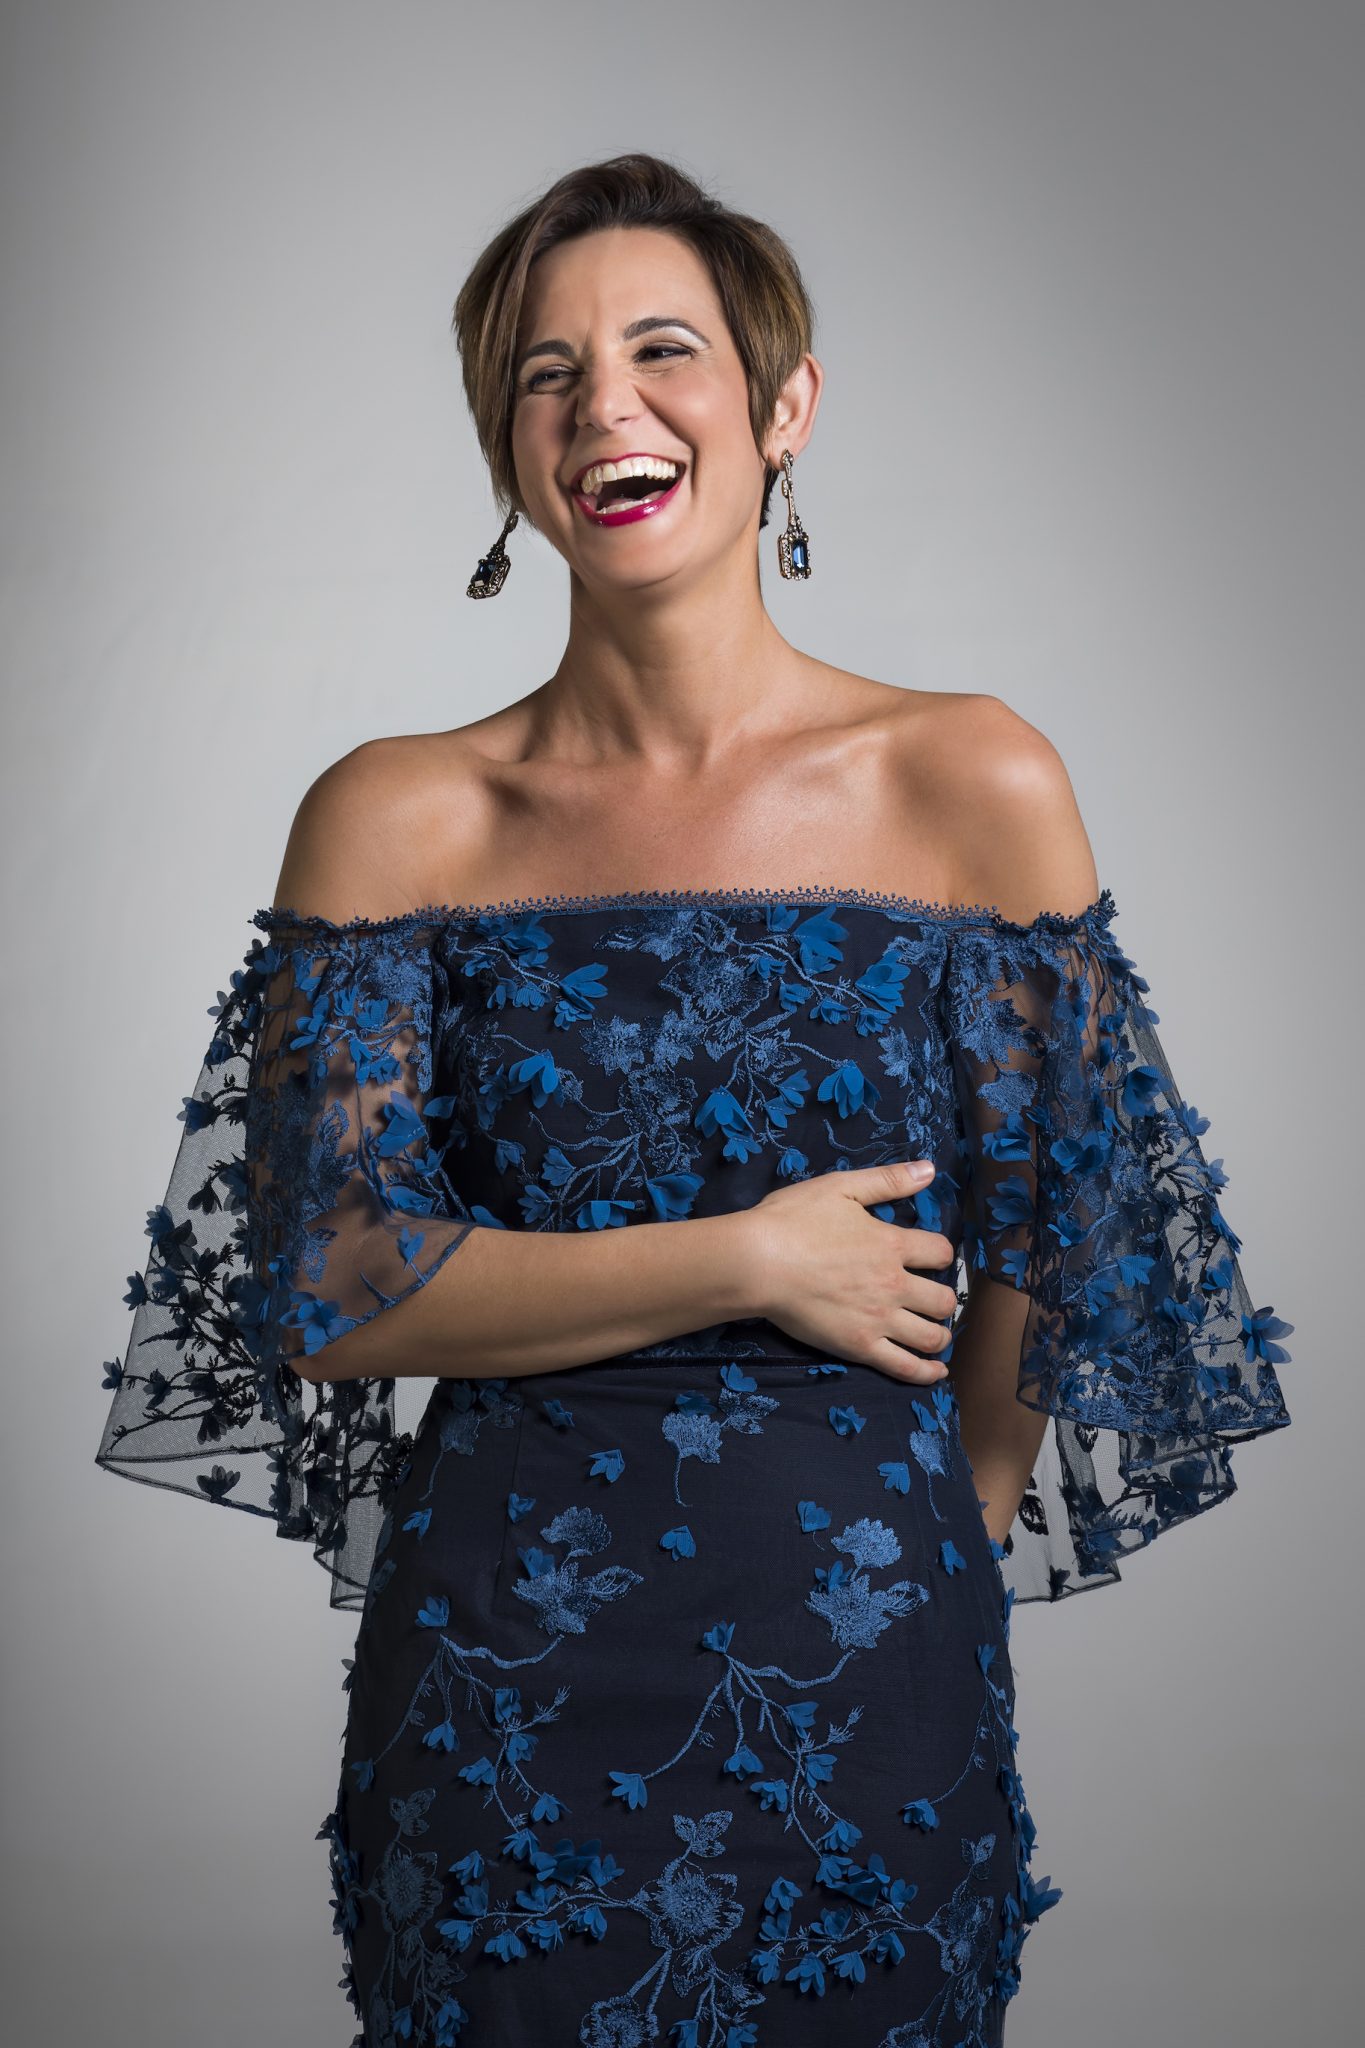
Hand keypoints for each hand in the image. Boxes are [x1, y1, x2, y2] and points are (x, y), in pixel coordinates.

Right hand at [743, 1159, 957, 1381]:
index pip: (940, 1252)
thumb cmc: (793, 1220)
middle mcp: (894, 1284)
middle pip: (943, 1299)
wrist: (757, 1262)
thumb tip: (930, 1170)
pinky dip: (926, 1373)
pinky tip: (936, 1372)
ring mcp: (879, 1319)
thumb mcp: (840, 1187)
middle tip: (932, 1298)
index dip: (940, 1253)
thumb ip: (888, 1180)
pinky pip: (904, 1367)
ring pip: (931, 1336)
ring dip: (941, 1335)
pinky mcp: (859, 1346)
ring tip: (936, 1334)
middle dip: (943, 1298)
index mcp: (892, 1244)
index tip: (930, 1257)